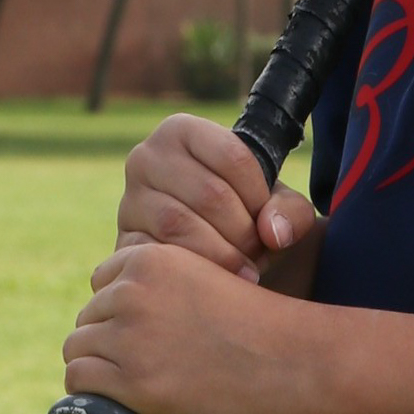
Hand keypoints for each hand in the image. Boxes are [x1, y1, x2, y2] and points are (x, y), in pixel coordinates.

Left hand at [64, 240, 324, 413]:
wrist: (301, 361)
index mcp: (153, 258)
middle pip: (89, 318)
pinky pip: (81, 384)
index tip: (150, 333)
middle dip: (112, 341)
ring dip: (102, 369)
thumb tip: (130, 328)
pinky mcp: (134, 383)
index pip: (103, 282)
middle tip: (153, 367)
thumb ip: (168, 291)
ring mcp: (129, 338)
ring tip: (140, 387)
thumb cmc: (268, 327)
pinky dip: (95, 396)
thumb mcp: (211, 280)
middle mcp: (132, 292)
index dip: (123, 309)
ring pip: (79, 350)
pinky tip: (124, 402)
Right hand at [116, 111, 323, 293]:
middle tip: (261, 253)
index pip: (233, 156)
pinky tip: (216, 282)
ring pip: (181, 225)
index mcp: (181, 131)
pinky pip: (158, 256)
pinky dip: (194, 272)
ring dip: (223, 254)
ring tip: (246, 270)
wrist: (215, 254)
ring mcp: (129, 201)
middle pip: (210, 194)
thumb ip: (290, 212)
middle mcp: (145, 157)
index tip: (267, 218)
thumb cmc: (247, 217)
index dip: (259, 195)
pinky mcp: (122, 242)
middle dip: (245, 231)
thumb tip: (272, 233)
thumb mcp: (278, 206)